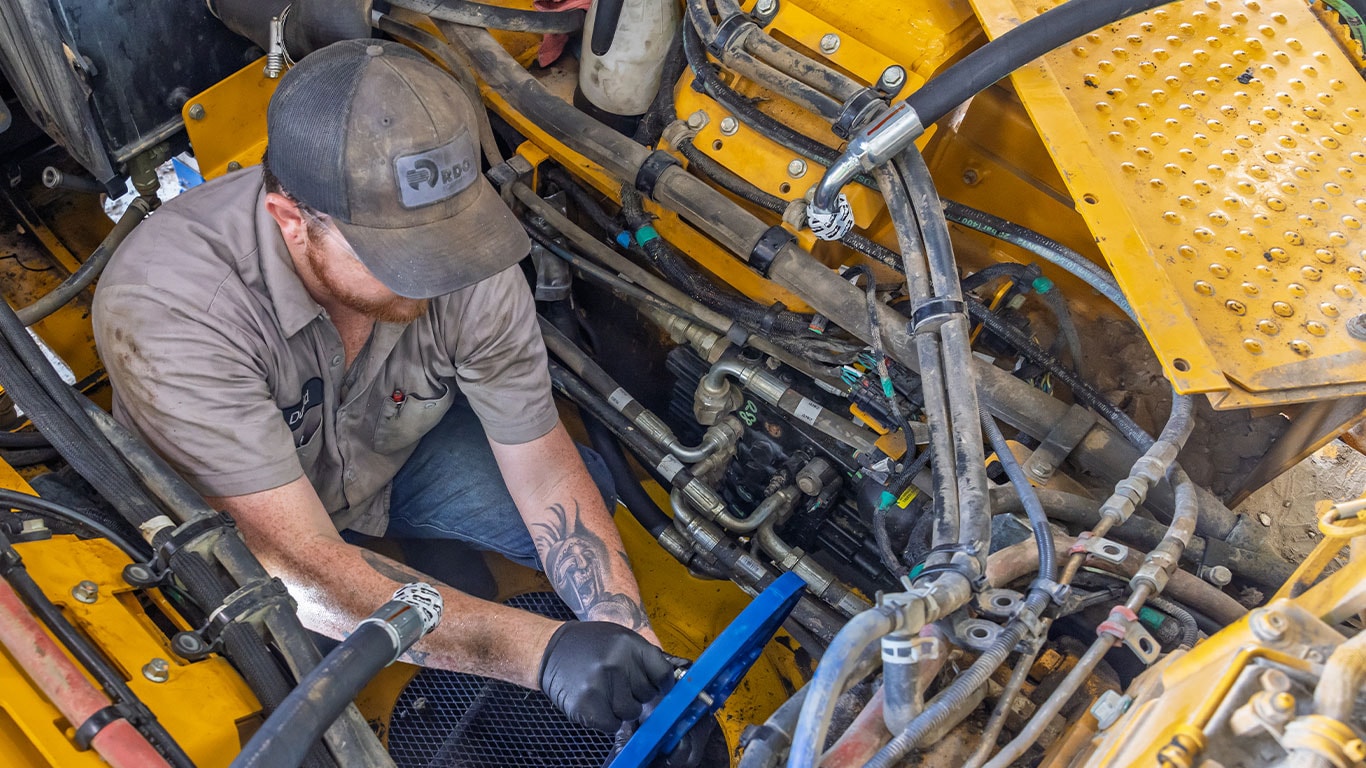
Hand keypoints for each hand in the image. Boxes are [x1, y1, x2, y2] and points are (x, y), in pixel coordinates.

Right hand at [538, 621, 674, 731]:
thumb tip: (669, 683)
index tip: (657, 687)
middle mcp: (616, 662)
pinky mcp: (585, 704)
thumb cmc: (589, 646)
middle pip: (647, 695)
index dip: (662, 684)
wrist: (550, 650)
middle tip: (620, 686)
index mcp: (629, 644)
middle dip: (637, 695)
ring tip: (607, 694)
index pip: (663, 673)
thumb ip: (642, 658)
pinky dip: (607, 720)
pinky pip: (612, 724)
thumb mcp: (619, 639)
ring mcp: (600, 684)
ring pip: (631, 712)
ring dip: (622, 709)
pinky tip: (598, 705)